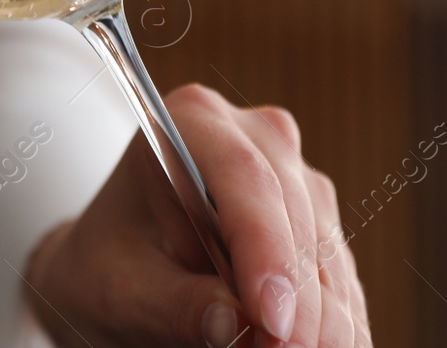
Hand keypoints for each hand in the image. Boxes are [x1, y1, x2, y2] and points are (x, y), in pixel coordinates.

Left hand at [24, 83, 370, 347]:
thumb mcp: (122, 289)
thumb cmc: (107, 266)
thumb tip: (235, 324)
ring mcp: (292, 177)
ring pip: (325, 249)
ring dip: (323, 316)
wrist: (117, 271)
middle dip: (298, 297)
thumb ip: (175, 304)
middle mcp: (252, 136)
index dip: (266, 250)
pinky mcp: (316, 223)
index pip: (243, 176)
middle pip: (294, 213)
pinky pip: (339, 274)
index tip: (273, 323)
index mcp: (189, 121)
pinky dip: (337, 320)